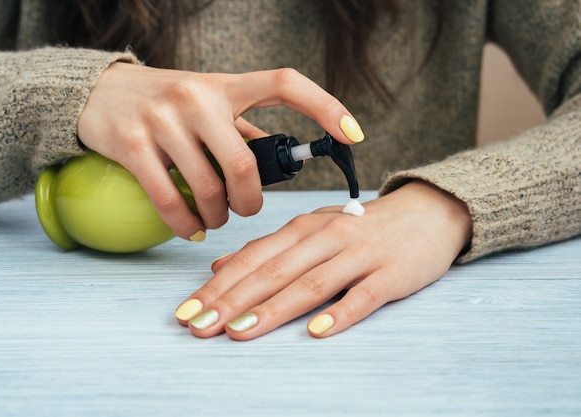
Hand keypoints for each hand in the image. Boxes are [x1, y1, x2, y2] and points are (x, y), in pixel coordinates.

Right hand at [77, 63, 363, 240]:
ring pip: (208, 188)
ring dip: (218, 216)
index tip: (353, 135)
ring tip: (215, 219)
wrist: (97, 91)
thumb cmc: (163, 100)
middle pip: (243, 164)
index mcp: (225, 85)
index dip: (324, 107)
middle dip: (252, 202)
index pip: (284, 84)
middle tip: (246, 211)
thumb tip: (277, 157)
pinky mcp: (131, 143)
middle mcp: (197, 97)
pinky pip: (168, 198)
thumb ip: (239, 127)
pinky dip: (185, 223)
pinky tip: (191, 228)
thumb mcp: (205, 100)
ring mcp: (162, 119)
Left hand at [174, 180, 472, 338]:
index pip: (253, 258)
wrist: (426, 213)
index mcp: (303, 228)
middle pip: (274, 271)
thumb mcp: (312, 230)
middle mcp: (325, 237)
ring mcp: (359, 254)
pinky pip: (364, 295)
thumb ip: (269, 250)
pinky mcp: (391, 273)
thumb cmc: (361, 228)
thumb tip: (220, 266)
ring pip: (310, 283)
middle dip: (232, 300)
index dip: (218, 286)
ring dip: (273, 308)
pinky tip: (316, 332)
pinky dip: (340, 313)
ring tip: (240, 331)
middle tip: (200, 326)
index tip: (188, 310)